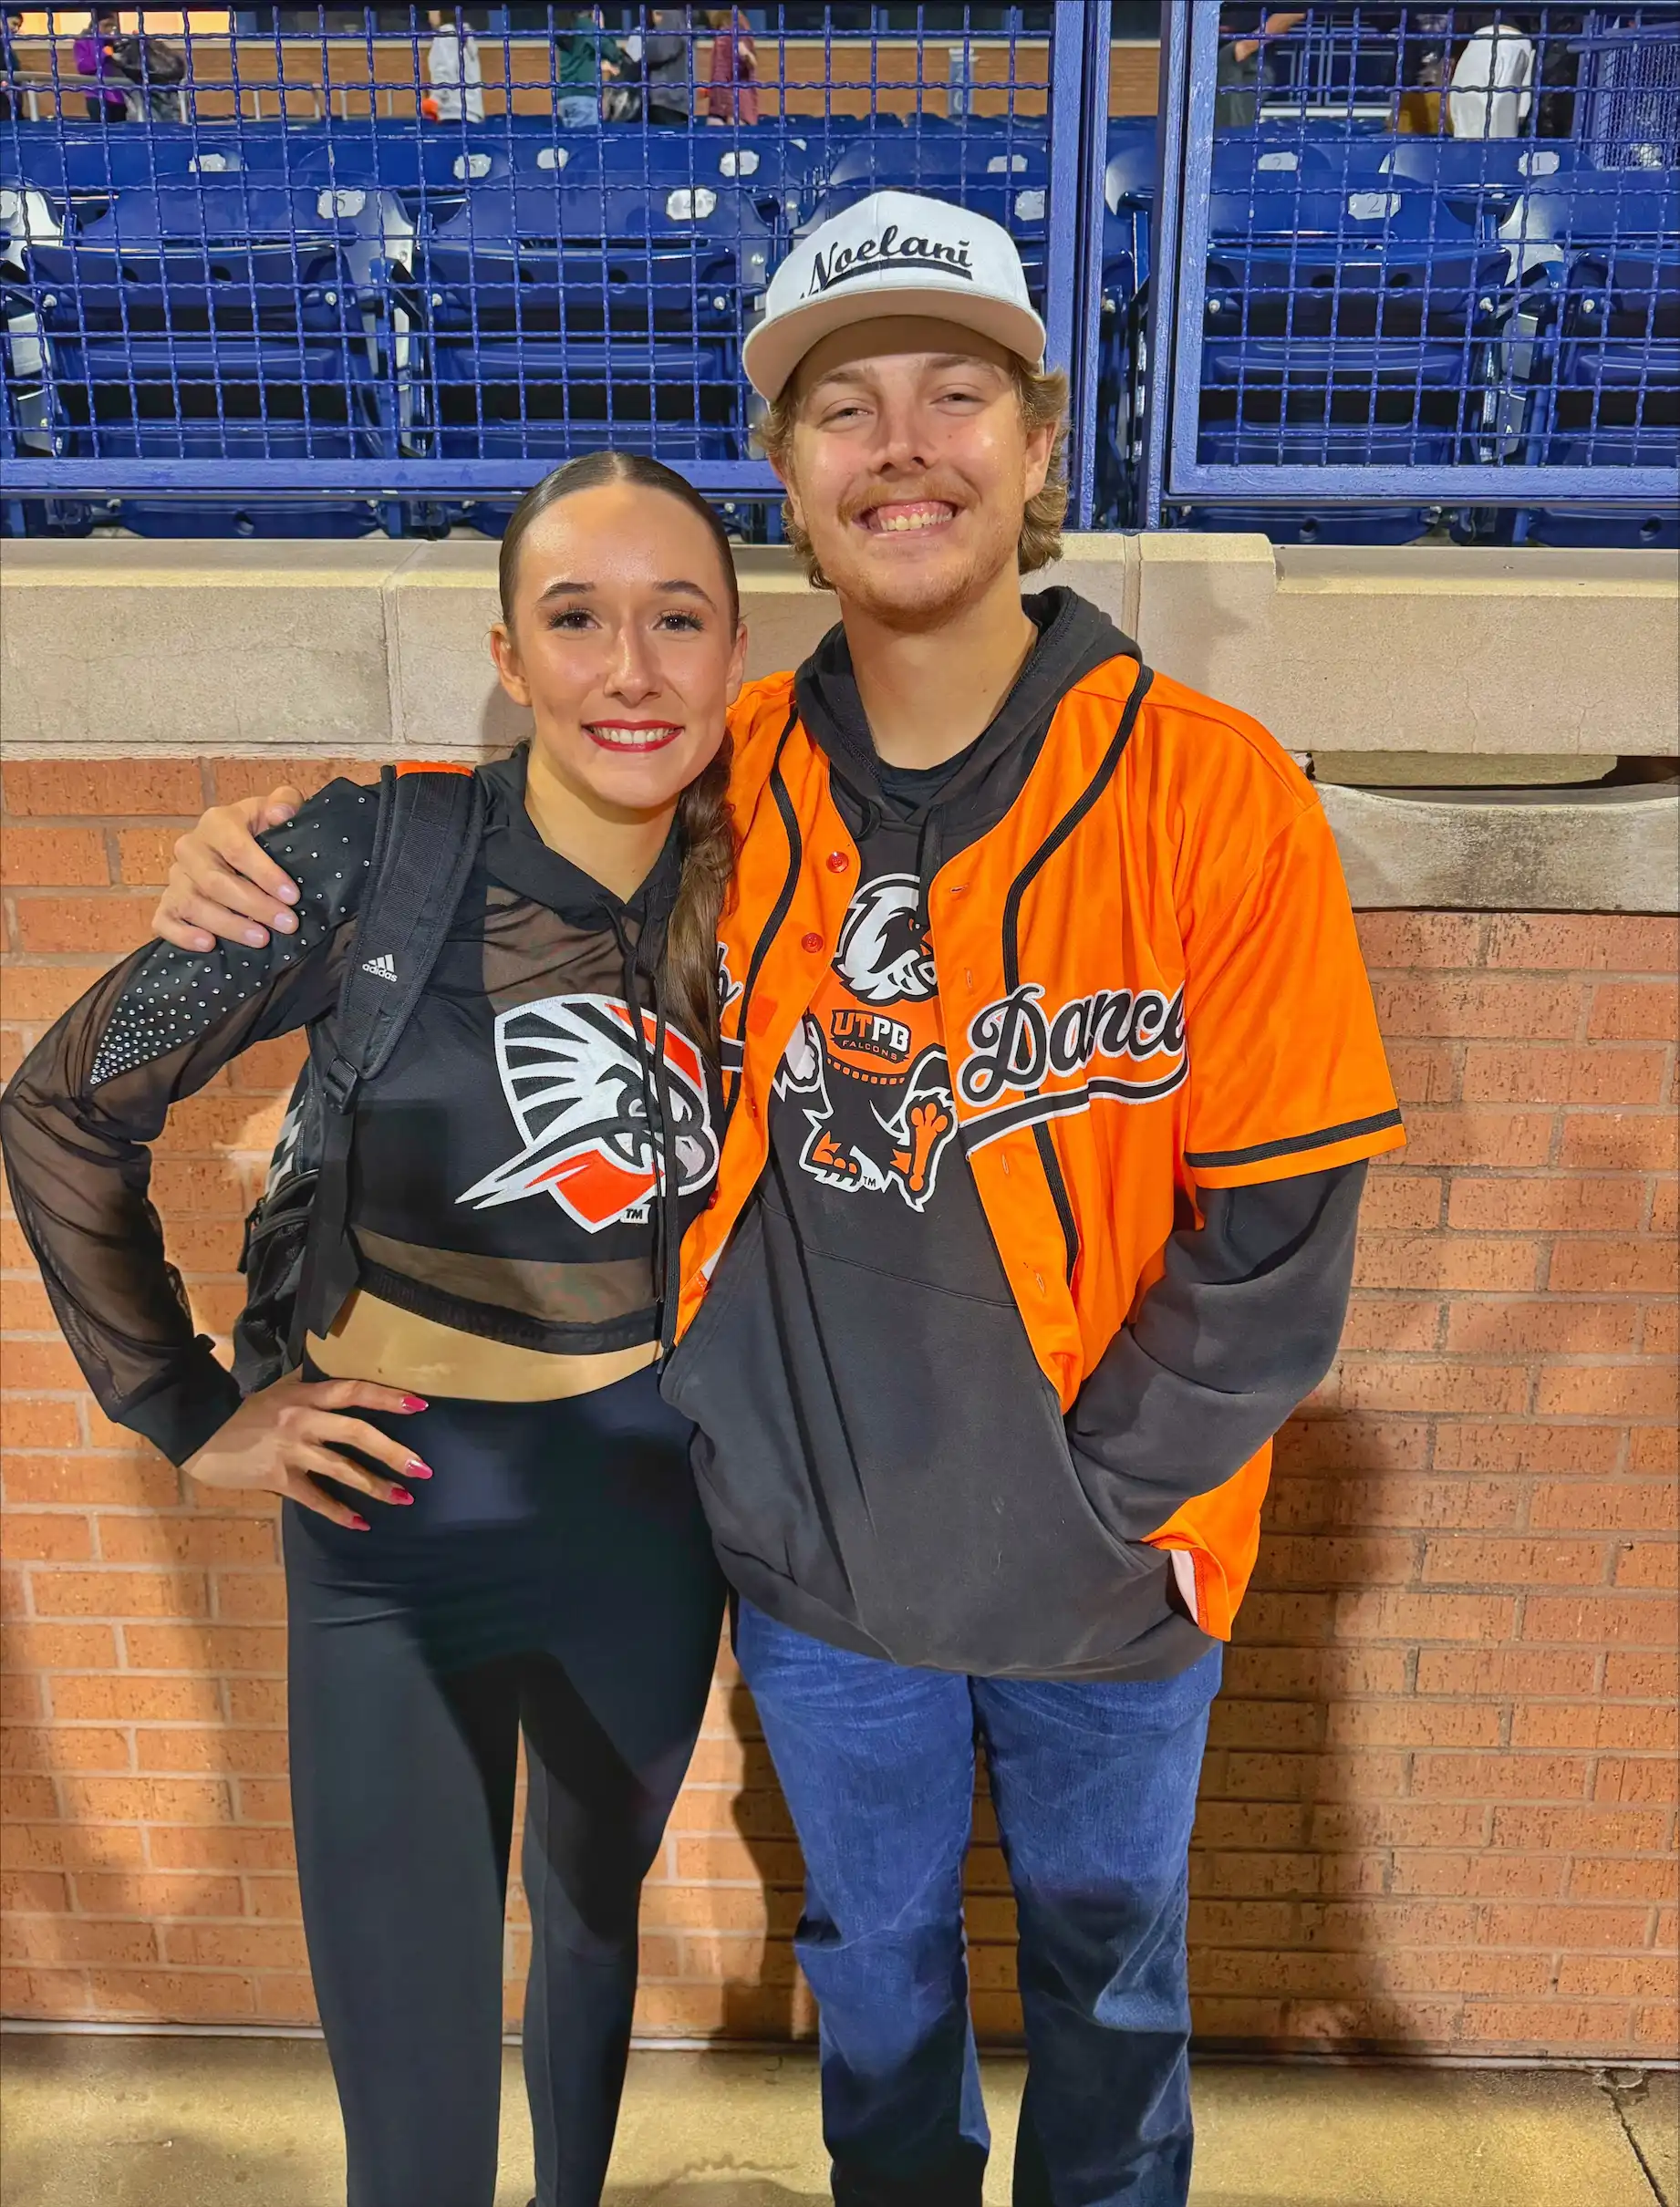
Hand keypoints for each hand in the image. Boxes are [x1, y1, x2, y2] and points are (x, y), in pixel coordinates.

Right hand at [152, 785, 305, 952]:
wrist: (242, 846)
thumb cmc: (264, 831)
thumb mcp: (279, 809)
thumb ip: (286, 802)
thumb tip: (281, 814)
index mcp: (217, 823)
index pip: (237, 850)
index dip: (265, 874)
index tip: (292, 896)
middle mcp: (190, 848)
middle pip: (215, 882)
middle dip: (254, 906)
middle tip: (287, 924)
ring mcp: (175, 877)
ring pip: (192, 904)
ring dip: (228, 925)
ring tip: (261, 939)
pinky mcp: (167, 903)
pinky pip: (164, 921)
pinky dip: (182, 935)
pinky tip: (208, 945)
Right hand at [184, 1370, 430, 1529]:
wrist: (201, 1431)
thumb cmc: (243, 1409)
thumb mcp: (279, 1388)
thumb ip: (310, 1384)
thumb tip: (338, 1370)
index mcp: (307, 1394)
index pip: (354, 1391)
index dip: (387, 1397)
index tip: (420, 1406)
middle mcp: (304, 1420)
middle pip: (356, 1433)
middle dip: (392, 1451)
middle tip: (423, 1467)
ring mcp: (291, 1450)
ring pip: (341, 1468)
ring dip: (375, 1485)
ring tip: (404, 1498)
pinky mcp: (278, 1477)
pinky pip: (314, 1498)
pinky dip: (338, 1512)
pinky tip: (361, 1523)